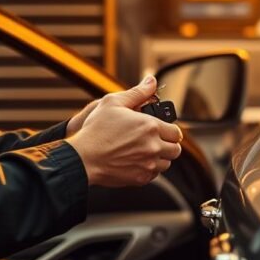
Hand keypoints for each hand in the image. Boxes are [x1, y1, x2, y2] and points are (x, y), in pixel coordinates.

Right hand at [68, 75, 182, 186]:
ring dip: (160, 157)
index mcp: (150, 127)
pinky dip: (149, 169)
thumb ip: (137, 92)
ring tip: (145, 151)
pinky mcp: (140, 178)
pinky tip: (137, 161)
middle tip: (156, 140)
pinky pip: (154, 175)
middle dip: (168, 144)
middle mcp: (153, 146)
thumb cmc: (96, 129)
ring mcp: (148, 164)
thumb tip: (151, 81)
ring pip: (166, 164)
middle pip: (175, 150)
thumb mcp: (113, 102)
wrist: (83, 158)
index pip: (176, 132)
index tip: (162, 129)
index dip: (170, 130)